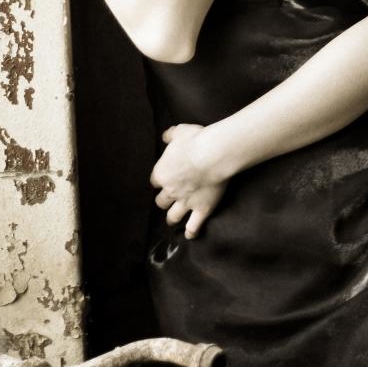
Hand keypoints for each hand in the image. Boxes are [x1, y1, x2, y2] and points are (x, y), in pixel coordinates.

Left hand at [150, 123, 229, 238]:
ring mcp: (186, 202)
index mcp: (162, 173)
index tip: (164, 178)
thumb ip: (170, 135)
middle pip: (161, 201)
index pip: (155, 180)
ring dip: (172, 218)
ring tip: (172, 220)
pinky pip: (194, 226)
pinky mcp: (201, 210)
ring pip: (173, 216)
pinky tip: (190, 235)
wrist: (212, 155)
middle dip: (164, 200)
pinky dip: (191, 232)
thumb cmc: (195, 140)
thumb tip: (165, 136)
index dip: (160, 179)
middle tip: (168, 199)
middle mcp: (170, 191)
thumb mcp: (180, 131)